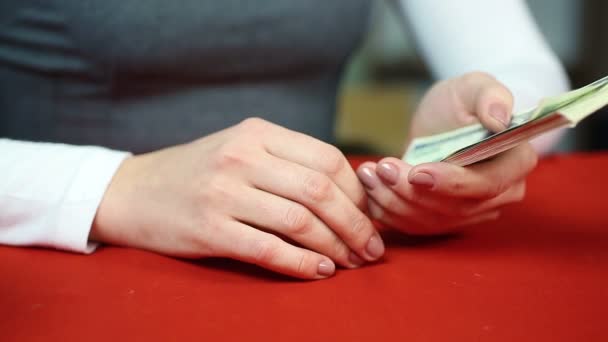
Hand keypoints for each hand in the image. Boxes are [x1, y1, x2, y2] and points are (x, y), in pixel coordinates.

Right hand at [91, 118, 383, 278]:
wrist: (132, 191)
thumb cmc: (198, 173)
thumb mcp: (241, 149)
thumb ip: (286, 163)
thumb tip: (348, 194)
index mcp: (257, 134)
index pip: (326, 159)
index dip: (357, 192)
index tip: (369, 216)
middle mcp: (242, 157)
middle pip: (319, 191)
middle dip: (356, 224)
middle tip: (372, 249)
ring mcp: (223, 192)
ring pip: (300, 221)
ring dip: (335, 247)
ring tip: (352, 263)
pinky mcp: (208, 229)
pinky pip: (269, 249)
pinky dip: (301, 264)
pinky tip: (320, 272)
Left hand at [356, 72, 537, 233]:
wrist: (440, 122)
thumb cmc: (460, 102)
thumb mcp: (472, 86)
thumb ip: (489, 95)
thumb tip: (500, 117)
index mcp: (516, 163)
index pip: (486, 185)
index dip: (450, 183)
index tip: (415, 172)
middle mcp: (501, 195)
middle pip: (455, 208)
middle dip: (412, 192)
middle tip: (381, 168)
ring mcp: (473, 212)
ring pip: (431, 219)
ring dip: (394, 200)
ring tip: (369, 173)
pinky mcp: (444, 220)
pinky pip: (414, 225)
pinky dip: (388, 210)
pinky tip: (369, 188)